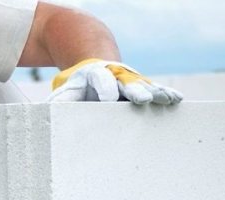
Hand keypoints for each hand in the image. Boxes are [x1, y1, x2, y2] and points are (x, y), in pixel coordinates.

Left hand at [48, 58, 182, 104]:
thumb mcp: (68, 87)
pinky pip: (155, 89)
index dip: (105, 89)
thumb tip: (48, 112)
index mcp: (96, 75)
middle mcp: (116, 76)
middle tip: (140, 100)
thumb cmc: (80, 82)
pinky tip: (176, 100)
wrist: (95, 62)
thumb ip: (62, 99)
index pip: (100, 81)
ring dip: (155, 93)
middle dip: (134, 90)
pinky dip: (166, 94)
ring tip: (165, 100)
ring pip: (144, 86)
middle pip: (126, 82)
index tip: (108, 99)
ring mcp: (131, 80)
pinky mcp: (142, 85)